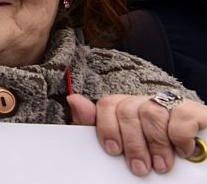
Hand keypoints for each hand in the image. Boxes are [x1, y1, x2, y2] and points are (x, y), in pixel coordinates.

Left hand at [68, 93, 206, 175]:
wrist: (195, 158)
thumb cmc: (151, 151)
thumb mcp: (121, 143)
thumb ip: (96, 126)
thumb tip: (74, 100)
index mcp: (126, 108)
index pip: (108, 104)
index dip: (107, 128)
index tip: (113, 151)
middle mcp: (146, 102)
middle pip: (129, 110)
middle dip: (133, 144)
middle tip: (140, 168)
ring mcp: (170, 105)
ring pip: (152, 113)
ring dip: (156, 143)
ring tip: (161, 166)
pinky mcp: (193, 111)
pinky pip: (181, 114)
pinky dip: (180, 135)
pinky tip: (182, 150)